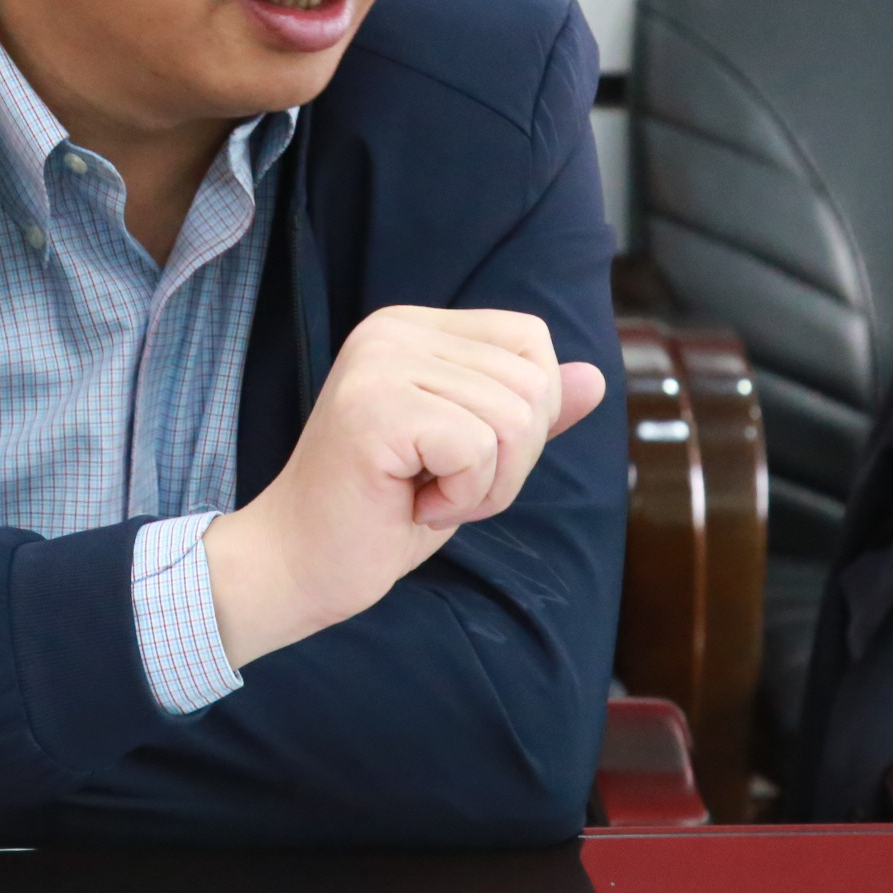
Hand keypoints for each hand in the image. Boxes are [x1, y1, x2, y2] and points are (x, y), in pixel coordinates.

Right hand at [202, 306, 605, 669]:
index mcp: (412, 327)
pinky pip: (479, 449)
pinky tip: (411, 506)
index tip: (462, 457)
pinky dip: (461, 497)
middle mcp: (392, 329)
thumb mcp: (472, 457)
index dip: (527, 416)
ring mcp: (379, 364)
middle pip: (532, 383)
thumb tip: (595, 377)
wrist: (298, 565)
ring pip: (514, 419)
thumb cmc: (381, 514)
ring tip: (426, 497)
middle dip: (511, 461)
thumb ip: (529, 413)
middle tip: (442, 488)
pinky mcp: (375, 408)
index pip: (530, 341)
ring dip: (486, 485)